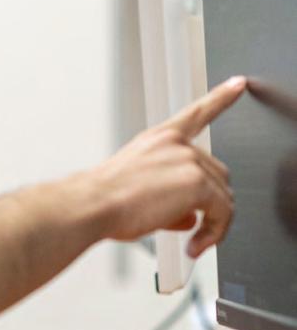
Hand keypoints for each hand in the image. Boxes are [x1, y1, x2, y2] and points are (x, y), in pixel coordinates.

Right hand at [88, 75, 246, 256]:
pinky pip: (222, 212)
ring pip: (222, 196)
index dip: (220, 97)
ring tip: (191, 239)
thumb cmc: (104, 200)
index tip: (237, 84)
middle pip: (216, 174)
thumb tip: (189, 217)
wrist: (93, 205)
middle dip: (209, 203)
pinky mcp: (197, 183)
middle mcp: (175, 144)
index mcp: (158, 140)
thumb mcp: (138, 188)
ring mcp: (187, 161)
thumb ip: (170, 196)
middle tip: (191, 227)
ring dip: (212, 222)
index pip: (195, 114)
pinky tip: (195, 244)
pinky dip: (214, 233)